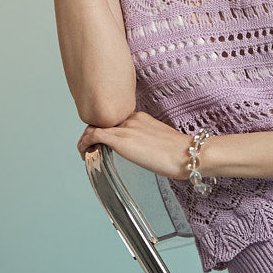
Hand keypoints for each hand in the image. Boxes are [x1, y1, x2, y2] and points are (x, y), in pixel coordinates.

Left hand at [77, 112, 194, 179]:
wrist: (188, 154)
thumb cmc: (183, 153)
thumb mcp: (163, 143)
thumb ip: (150, 144)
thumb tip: (148, 154)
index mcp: (141, 118)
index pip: (116, 120)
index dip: (106, 129)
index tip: (103, 140)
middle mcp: (130, 119)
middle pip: (103, 122)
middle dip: (93, 133)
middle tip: (90, 146)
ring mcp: (125, 129)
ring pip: (94, 127)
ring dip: (86, 139)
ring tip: (85, 150)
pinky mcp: (120, 140)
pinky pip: (92, 136)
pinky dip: (84, 143)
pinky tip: (83, 153)